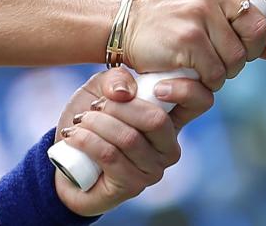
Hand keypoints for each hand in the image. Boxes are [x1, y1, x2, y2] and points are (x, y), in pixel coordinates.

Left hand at [53, 68, 212, 216]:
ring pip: (128, 138)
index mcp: (169, 119)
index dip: (185, 89)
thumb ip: (115, 79)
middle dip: (116, 107)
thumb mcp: (99, 90)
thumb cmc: (89, 120)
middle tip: (94, 107)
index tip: (155, 86)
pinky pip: (109, 155)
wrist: (66, 159)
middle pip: (155, 120)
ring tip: (79, 122)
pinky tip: (73, 136)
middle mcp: (168, 147)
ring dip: (95, 124)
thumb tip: (125, 91)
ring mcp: (152, 170)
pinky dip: (86, 140)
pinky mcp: (131, 186)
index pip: (199, 102)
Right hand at [124, 0, 265, 90]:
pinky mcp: (188, 40)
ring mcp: (199, 13)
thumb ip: (242, 23)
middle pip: (260, 29)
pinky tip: (192, 69)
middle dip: (249, 50)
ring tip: (205, 60)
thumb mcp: (206, 7)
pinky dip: (208, 79)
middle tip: (226, 51)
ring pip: (240, 57)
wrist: (124, 25)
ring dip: (226, 68)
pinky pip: (217, 72)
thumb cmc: (169, 17)